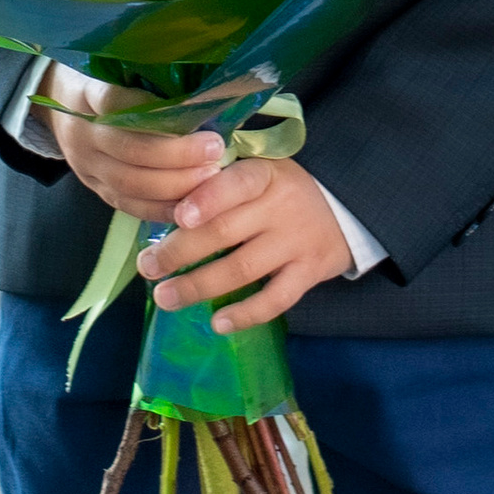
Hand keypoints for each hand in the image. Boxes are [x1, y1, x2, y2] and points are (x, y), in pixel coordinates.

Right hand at [45, 68, 226, 219]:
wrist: (54, 102)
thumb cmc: (100, 78)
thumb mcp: (113, 66)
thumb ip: (147, 79)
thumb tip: (202, 94)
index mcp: (85, 94)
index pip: (116, 102)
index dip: (158, 113)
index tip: (198, 114)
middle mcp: (82, 133)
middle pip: (129, 150)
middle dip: (177, 155)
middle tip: (215, 151)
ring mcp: (86, 165)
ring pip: (129, 184)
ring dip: (174, 185)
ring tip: (210, 177)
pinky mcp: (94, 187)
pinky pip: (127, 205)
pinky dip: (160, 209)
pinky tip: (189, 204)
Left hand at [139, 154, 351, 332]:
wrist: (345, 207)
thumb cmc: (280, 190)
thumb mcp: (258, 169)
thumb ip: (220, 183)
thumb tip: (161, 208)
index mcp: (265, 174)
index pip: (236, 183)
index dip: (207, 200)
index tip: (178, 217)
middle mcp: (282, 206)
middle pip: (226, 231)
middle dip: (180, 251)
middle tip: (148, 266)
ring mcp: (297, 241)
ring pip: (243, 269)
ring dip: (199, 286)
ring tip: (165, 298)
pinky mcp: (310, 272)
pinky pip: (276, 300)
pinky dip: (246, 314)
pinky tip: (217, 324)